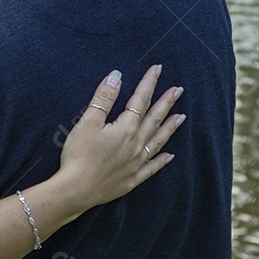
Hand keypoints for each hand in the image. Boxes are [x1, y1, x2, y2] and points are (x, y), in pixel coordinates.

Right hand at [57, 65, 181, 208]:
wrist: (77, 189)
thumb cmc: (79, 154)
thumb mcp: (88, 121)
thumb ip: (104, 98)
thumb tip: (117, 76)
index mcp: (126, 128)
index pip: (140, 100)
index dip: (148, 83)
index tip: (157, 69)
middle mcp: (136, 144)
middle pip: (154, 119)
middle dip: (166, 102)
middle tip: (178, 90)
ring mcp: (136, 163)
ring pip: (157, 141)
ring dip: (169, 128)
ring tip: (181, 117)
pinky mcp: (131, 179)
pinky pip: (152, 167)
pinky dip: (162, 160)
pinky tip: (170, 155)